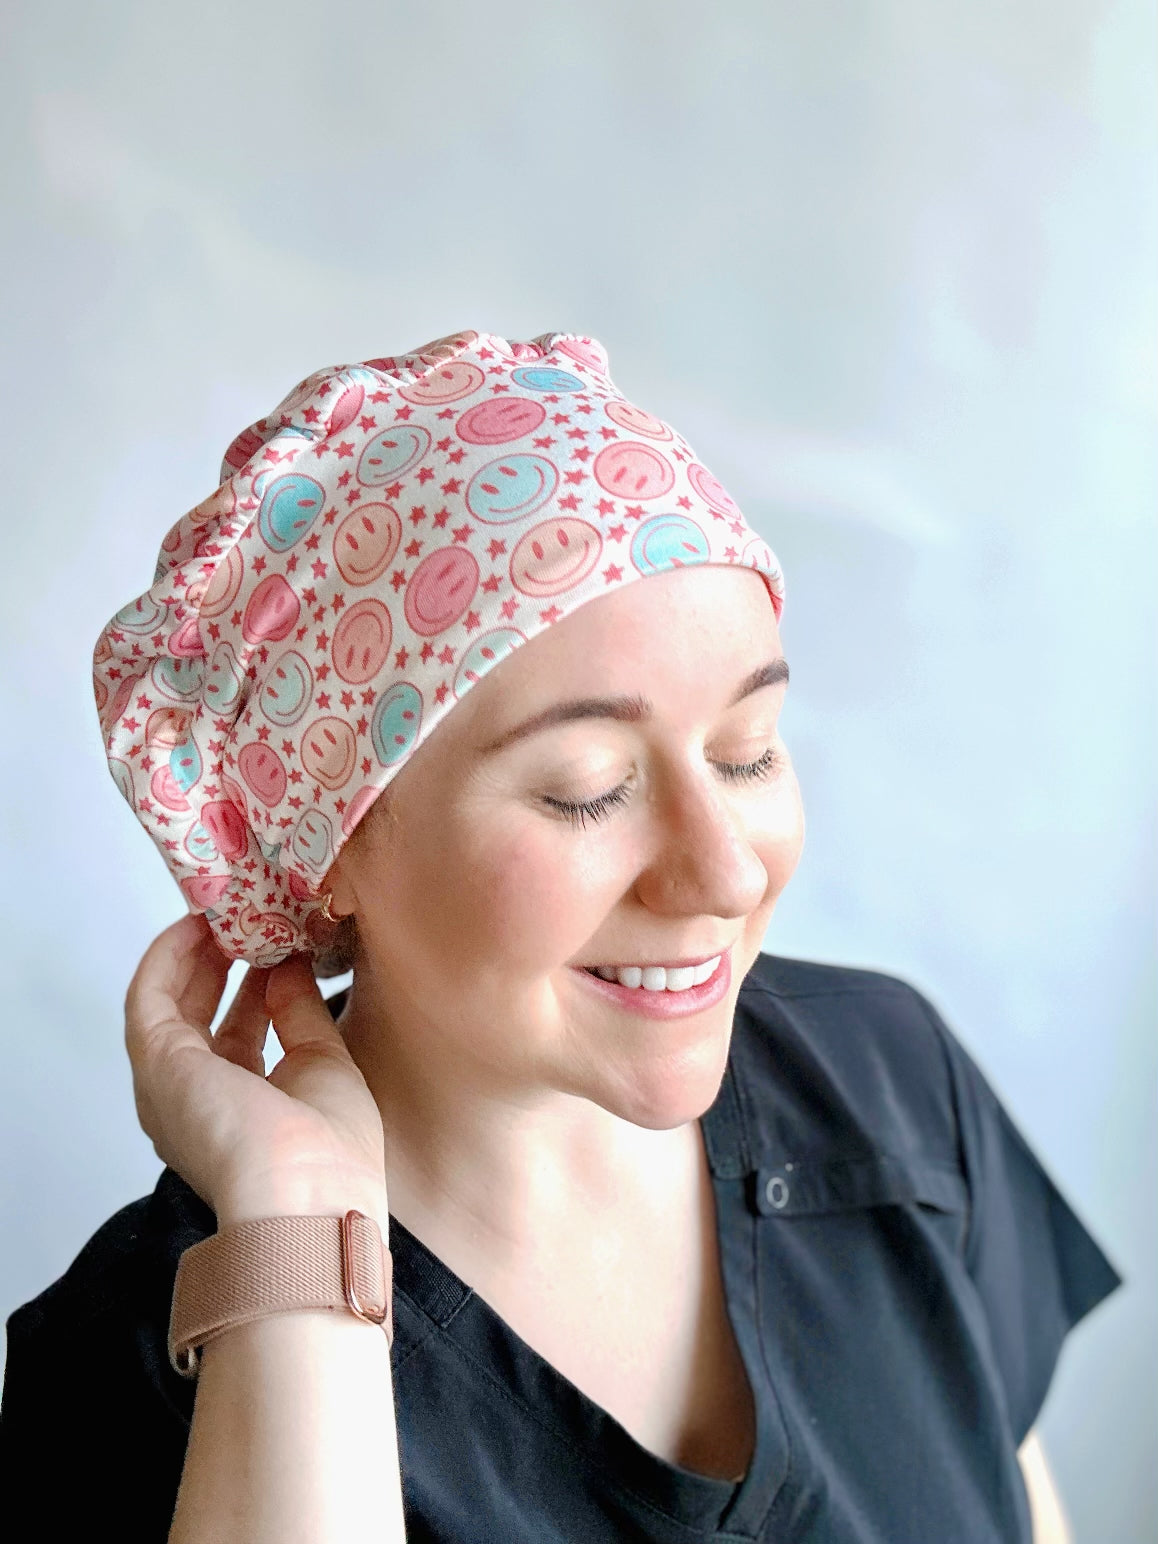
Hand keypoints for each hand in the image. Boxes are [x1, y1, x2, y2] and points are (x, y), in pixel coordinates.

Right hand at [124, 913, 388, 1227]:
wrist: (307, 1196)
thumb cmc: (331, 1153)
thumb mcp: (325, 1066)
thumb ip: (301, 1013)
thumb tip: (288, 966)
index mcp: (243, 1110)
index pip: (240, 1036)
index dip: (254, 987)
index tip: (276, 945)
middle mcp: (199, 1100)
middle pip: (200, 1015)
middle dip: (223, 962)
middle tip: (249, 917)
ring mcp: (171, 1083)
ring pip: (169, 1001)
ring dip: (194, 952)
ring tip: (226, 908)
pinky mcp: (157, 1061)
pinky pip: (150, 994)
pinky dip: (170, 955)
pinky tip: (196, 924)